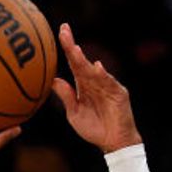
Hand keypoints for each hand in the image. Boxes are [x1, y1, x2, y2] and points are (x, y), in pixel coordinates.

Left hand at [51, 23, 142, 153]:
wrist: (113, 142)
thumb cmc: (93, 128)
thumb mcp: (74, 113)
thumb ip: (66, 96)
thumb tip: (53, 80)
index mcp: (83, 85)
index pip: (74, 63)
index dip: (68, 48)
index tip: (60, 32)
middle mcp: (95, 82)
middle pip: (82, 61)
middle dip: (72, 46)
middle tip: (63, 30)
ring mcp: (108, 86)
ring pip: (94, 71)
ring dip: (84, 60)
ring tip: (74, 49)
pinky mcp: (119, 94)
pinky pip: (110, 83)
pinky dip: (103, 76)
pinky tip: (96, 68)